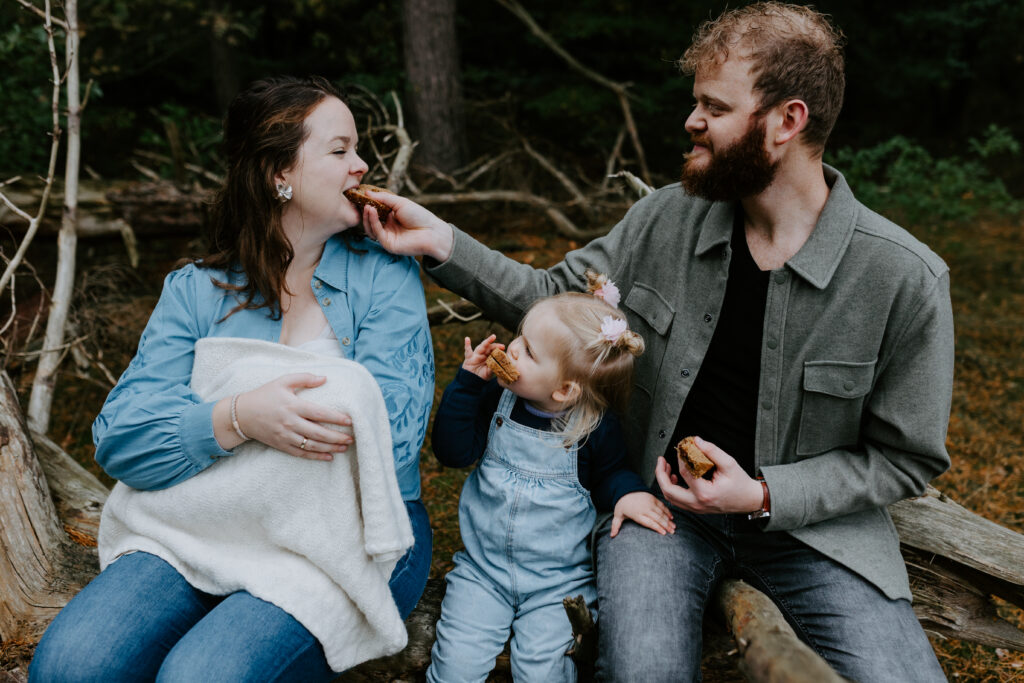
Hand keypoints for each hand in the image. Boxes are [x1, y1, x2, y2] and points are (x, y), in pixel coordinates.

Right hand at [236, 373, 352, 460]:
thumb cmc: (265, 395)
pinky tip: (329, 457)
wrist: (241, 414)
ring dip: (330, 448)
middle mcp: (290, 422)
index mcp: (293, 406)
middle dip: (337, 437)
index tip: (350, 421)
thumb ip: (304, 378)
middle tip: (352, 438)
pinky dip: (316, 456)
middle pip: (318, 433)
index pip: (319, 413)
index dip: (336, 418)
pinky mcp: (281, 445)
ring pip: (312, 445)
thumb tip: (325, 378)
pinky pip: (301, 453)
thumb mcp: (283, 381)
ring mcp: (285, 436)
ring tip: (345, 447)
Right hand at [362, 191, 453, 261]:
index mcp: (391, 216)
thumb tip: (367, 193)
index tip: (360, 195)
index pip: (375, 210)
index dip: (368, 204)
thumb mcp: (400, 202)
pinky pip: (376, 233)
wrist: (431, 231)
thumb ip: (383, 198)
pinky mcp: (388, 244)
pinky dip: (372, 222)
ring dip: (367, 216)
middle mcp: (388, 227)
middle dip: (365, 210)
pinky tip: (372, 211)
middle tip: (361, 201)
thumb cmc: (419, 216)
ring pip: (370, 228)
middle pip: (370, 220)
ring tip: (367, 206)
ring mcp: (387, 236)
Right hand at [462, 335, 503, 379]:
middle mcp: (482, 354)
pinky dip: (467, 345)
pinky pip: (468, 351)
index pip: (493, 351)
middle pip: (489, 347)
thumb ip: (493, 368)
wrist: (472, 381)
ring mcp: (475, 355)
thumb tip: (500, 364)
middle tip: (502, 345)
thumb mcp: (489, 372)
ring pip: (481, 347)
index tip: (503, 347)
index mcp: (488, 357)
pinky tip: (467, 339)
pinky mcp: (469, 358)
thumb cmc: (481, 375)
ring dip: (487, 342)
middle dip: (495, 345)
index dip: (498, 348)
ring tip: (493, 337)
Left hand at [610, 491, 675, 537]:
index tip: (664, 533)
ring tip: (674, 527)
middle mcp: (645, 508)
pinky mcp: (653, 498)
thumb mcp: (617, 515)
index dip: (657, 528)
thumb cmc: (622, 505)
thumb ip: (616, 526)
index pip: (649, 522)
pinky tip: (671, 517)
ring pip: (661, 512)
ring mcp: (649, 502)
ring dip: (668, 520)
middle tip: (673, 532)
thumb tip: (612, 536)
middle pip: (657, 518)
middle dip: (666, 526)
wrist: (625, 489)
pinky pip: (662, 506)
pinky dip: (667, 511)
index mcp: (637, 514)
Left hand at [653, 436, 763, 514]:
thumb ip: (712, 451)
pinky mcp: (696, 509)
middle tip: (661, 460)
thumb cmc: (740, 483)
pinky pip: (677, 501)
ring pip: (671, 497)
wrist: (749, 500)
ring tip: (666, 467)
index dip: (680, 457)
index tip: (682, 448)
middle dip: (661, 474)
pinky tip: (676, 477)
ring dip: (665, 482)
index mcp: (704, 493)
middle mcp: (697, 503)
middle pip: (669, 490)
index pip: (684, 472)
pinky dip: (672, 489)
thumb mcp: (729, 463)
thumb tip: (696, 441)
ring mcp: (696, 508)